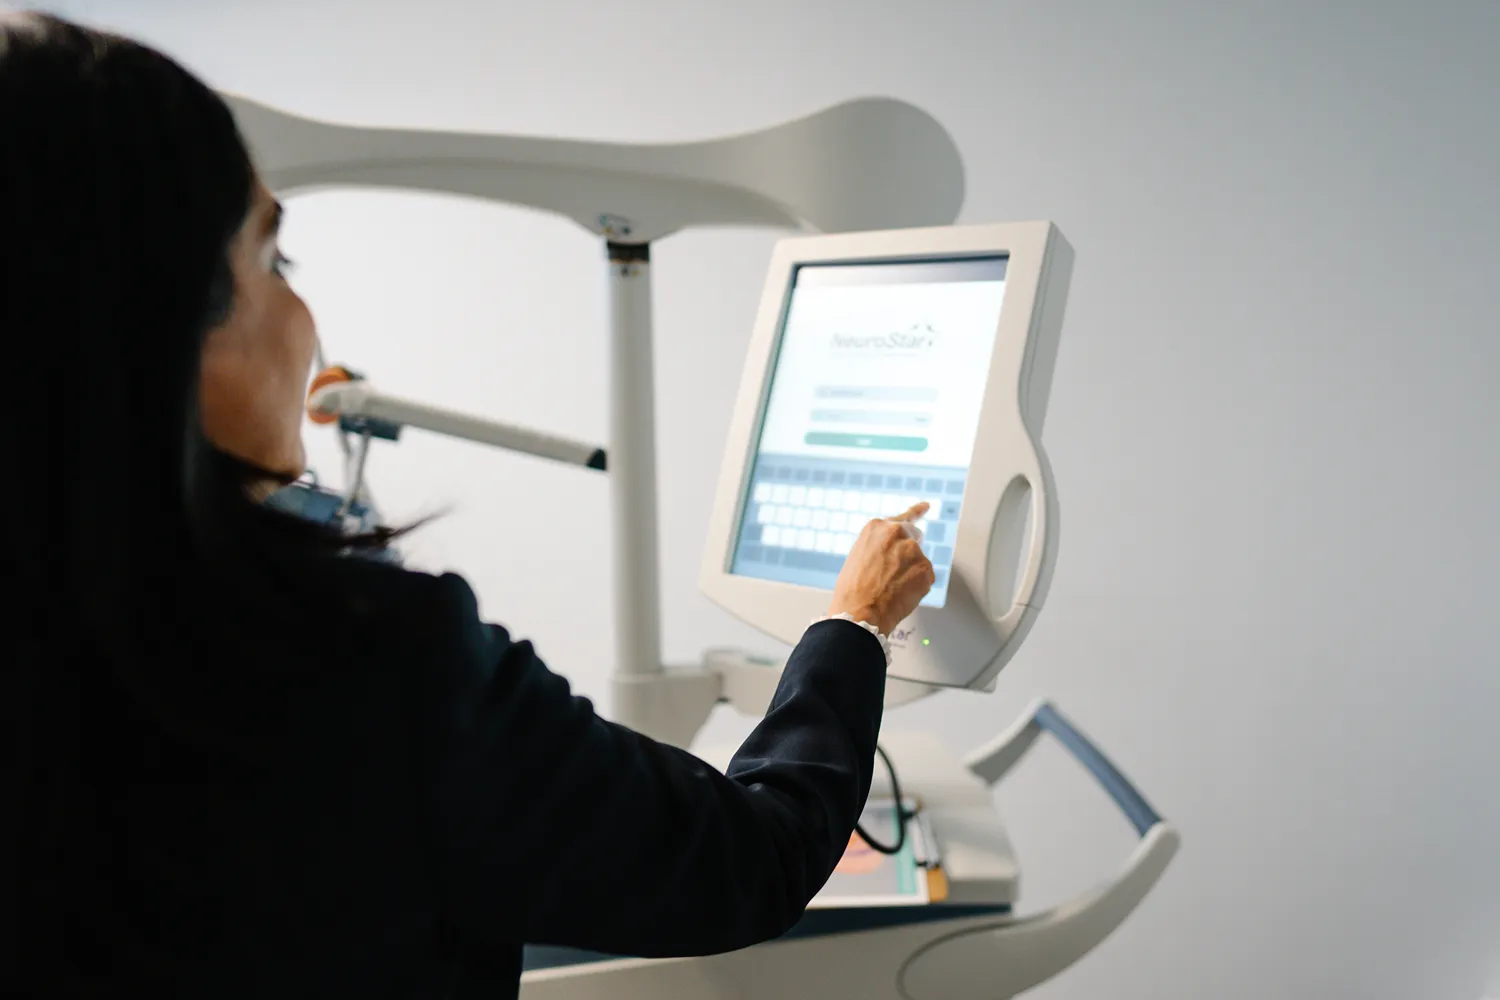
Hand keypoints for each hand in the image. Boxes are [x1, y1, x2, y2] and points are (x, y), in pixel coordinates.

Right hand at [828, 502, 934, 635]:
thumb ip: (880, 547)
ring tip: (890, 590)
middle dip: (908, 554)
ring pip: (918, 562)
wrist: (860, 613)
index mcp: (877, 527)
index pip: (903, 517)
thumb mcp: (859, 556)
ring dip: (910, 573)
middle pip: (914, 539)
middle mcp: (897, 533)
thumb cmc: (853, 590)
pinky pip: (925, 578)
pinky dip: (917, 587)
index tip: (926, 506)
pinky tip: (900, 596)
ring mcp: (914, 550)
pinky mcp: (926, 569)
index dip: (916, 512)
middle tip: (895, 574)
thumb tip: (893, 555)